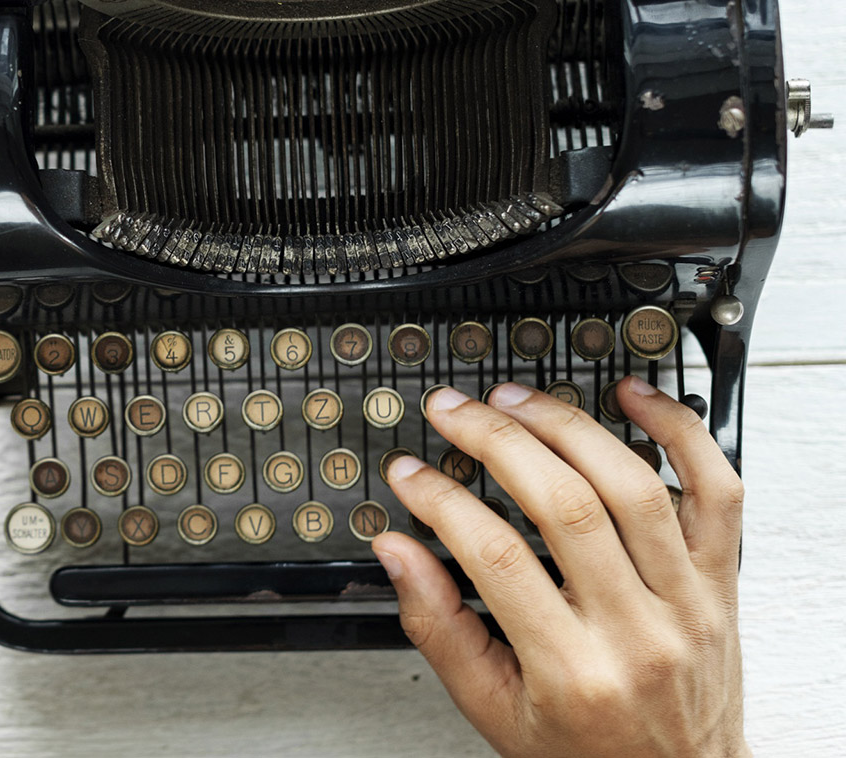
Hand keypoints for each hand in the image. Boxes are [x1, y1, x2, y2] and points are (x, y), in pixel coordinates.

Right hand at [373, 377, 748, 757]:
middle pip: (565, 506)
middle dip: (496, 442)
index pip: (496, 558)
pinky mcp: (723, 582)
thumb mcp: (493, 710)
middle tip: (453, 412)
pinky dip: (681, 432)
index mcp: (573, 672)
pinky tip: (635, 397)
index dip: (441, 501)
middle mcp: (638, 632)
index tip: (409, 474)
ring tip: (515, 400)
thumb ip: (439, 628)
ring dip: (567, 426)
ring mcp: (688, 602)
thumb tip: (395, 550)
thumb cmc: (586, 752)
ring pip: (632, 486)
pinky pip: (717, 492)